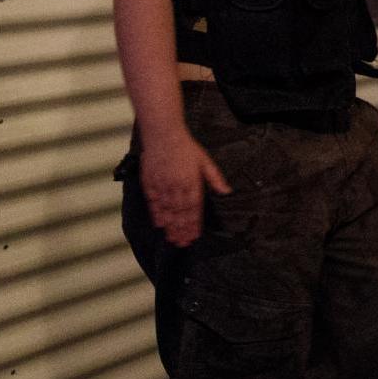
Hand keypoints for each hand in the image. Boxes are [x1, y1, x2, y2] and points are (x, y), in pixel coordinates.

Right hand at [139, 128, 232, 247]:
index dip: (194, 223)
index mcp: (192, 182)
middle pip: (180, 213)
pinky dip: (156, 214)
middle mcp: (177, 186)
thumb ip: (215, 178)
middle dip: (182, 230)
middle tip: (183, 244)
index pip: (194, 208)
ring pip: (167, 210)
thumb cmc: (186, 147)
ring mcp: (162, 185)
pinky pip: (153, 202)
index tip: (194, 236)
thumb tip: (227, 191)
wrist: (163, 134)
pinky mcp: (150, 183)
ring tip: (173, 239)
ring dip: (170, 226)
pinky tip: (159, 224)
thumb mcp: (205, 161)